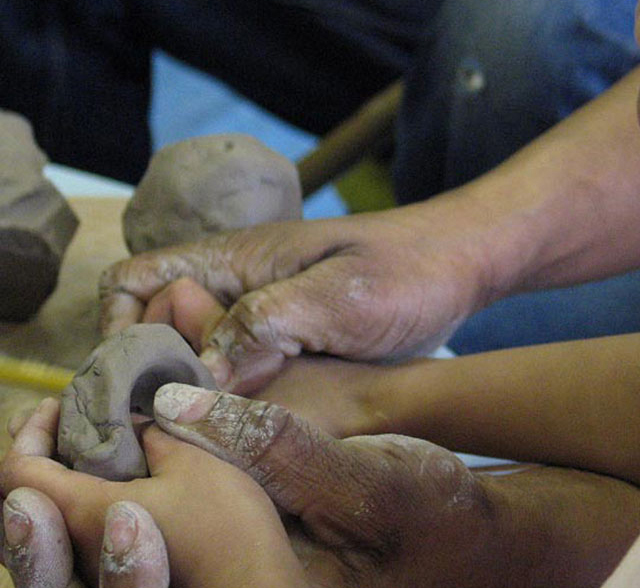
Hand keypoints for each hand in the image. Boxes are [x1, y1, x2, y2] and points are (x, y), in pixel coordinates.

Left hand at [0, 399, 306, 587]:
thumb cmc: (225, 526)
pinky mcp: (117, 580)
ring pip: (43, 532)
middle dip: (35, 457)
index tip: (63, 405)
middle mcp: (74, 550)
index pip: (18, 472)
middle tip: (61, 428)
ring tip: (78, 459)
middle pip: (17, 505)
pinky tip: (108, 493)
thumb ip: (152, 437)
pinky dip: (73, 511)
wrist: (256, 583)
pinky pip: (72, 547)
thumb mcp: (194, 463)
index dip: (32, 432)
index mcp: (83, 514)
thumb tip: (131, 423)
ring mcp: (93, 572)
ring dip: (51, 488)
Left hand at [5, 386, 639, 587]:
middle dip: (37, 515)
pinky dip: (110, 520)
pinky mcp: (237, 587)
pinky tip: (113, 470)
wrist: (481, 553)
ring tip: (48, 455)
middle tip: (27, 438)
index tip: (48, 414)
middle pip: (87, 584)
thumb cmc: (436, 517)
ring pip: (109, 581)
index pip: (113, 556)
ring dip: (64, 519)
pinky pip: (149, 566)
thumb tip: (173, 405)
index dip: (55, 486)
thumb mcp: (372, 478)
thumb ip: (276, 446)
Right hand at [99, 207, 487, 392]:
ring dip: (197, 388)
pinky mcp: (296, 341)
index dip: (120, 326)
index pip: (137, 281)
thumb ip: (262, 326)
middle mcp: (241, 286)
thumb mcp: (334, 297)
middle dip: (154, 371)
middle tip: (169, 422)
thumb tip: (198, 374)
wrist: (467, 264)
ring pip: (203, 353)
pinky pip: (245, 369)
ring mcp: (268, 315)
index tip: (137, 379)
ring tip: (205, 430)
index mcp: (235, 260)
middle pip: (161, 326)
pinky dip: (235, 395)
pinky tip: (249, 424)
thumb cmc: (407, 269)